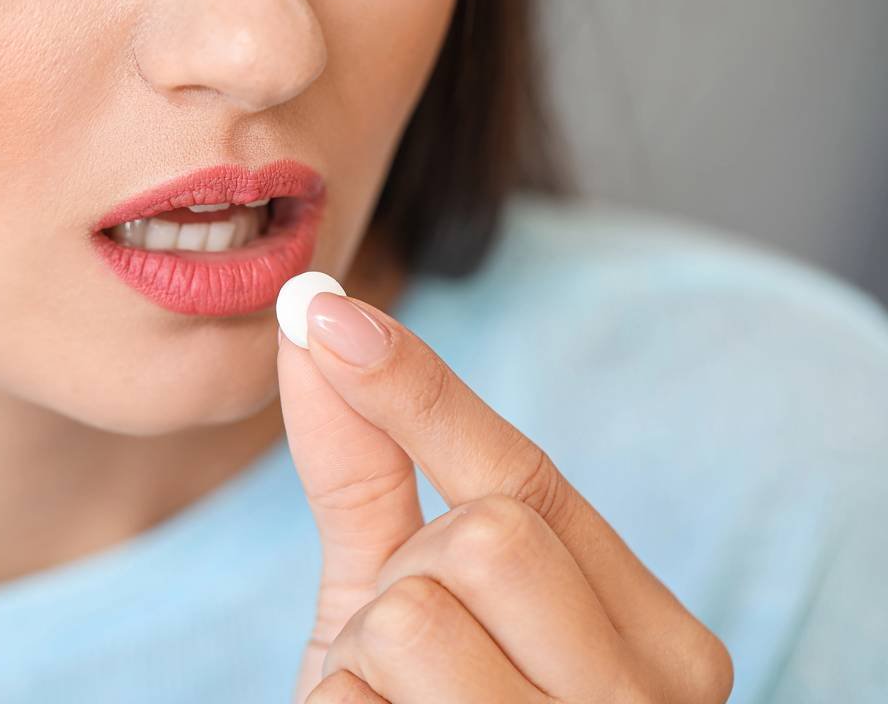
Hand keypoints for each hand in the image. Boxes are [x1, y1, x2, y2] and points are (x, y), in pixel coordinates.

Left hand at [277, 292, 732, 702]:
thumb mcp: (408, 597)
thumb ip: (375, 470)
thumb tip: (319, 323)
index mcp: (656, 641)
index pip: (535, 479)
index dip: (420, 389)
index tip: (323, 311)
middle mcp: (645, 702)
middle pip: (482, 540)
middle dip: (404, 581)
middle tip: (408, 653)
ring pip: (409, 619)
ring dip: (360, 660)